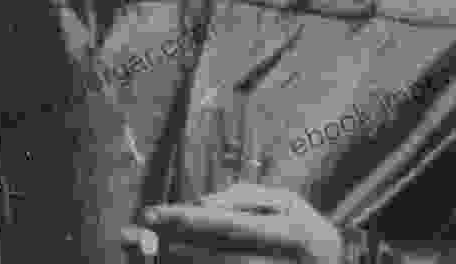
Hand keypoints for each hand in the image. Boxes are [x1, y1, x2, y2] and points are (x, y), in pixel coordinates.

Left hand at [123, 183, 343, 263]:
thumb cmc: (310, 232)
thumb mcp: (288, 203)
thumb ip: (247, 198)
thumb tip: (205, 202)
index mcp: (290, 233)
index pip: (228, 225)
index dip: (189, 218)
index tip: (156, 213)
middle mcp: (282, 263)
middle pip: (219, 256)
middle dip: (180, 241)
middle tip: (144, 231)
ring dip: (187, 261)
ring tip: (160, 249)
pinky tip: (182, 261)